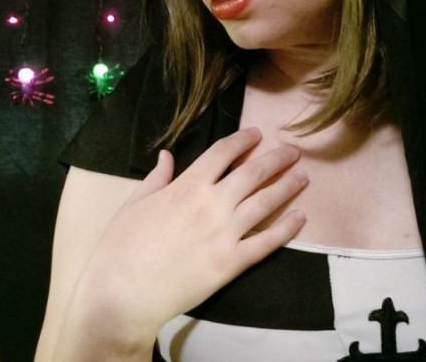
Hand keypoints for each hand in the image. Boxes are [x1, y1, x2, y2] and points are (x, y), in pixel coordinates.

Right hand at [71, 127, 307, 343]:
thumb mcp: (134, 203)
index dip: (242, 140)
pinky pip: (267, 242)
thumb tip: (167, 156)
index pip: (223, 153)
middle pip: (253, 173)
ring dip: (287, 186)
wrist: (125, 291)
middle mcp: (212, 203)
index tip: (256, 134)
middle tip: (293, 152)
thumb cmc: (122, 246)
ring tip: (303, 176)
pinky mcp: (233, 263)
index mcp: (187, 185)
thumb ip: (156, 178)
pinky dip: (287, 228)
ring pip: (265, 202)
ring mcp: (226, 233)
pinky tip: (300, 217)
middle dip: (276, 159)